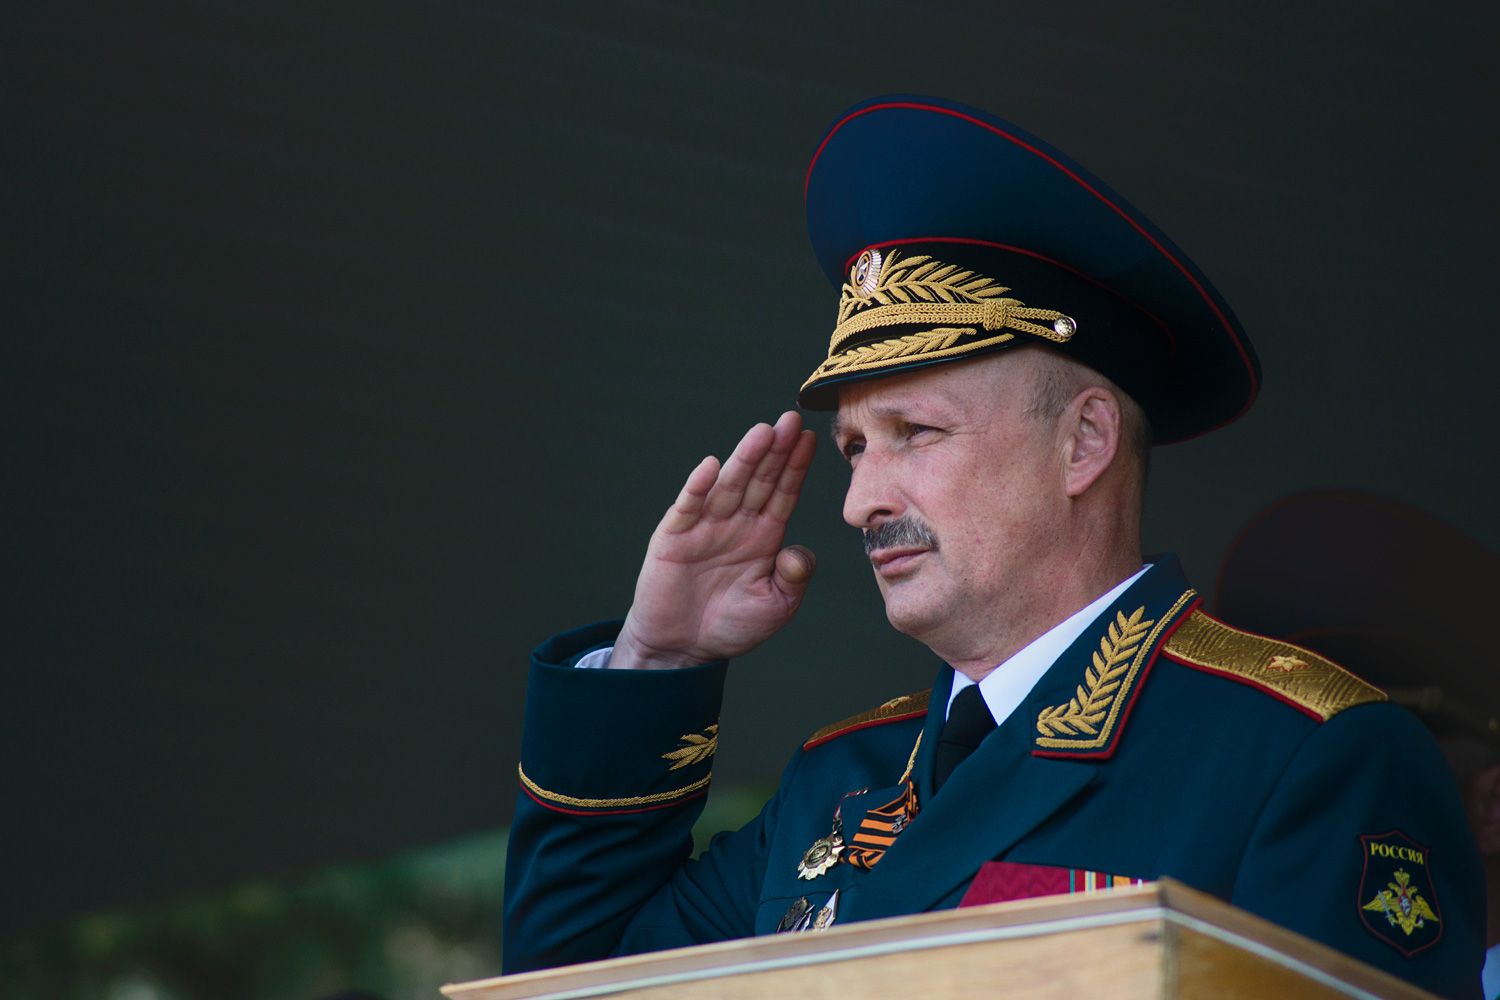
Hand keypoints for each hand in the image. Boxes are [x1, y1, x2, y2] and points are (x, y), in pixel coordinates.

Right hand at [613, 411, 817, 667]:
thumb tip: (800, 552)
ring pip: (728, 486)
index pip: (783, 492)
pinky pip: (688, 507)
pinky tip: (712, 466)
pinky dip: (698, 487)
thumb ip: (793, 578)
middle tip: (791, 420)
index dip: (796, 466)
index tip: (811, 438)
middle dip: (775, 450)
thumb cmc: (732, 625)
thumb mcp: (775, 606)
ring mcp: (705, 526)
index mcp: (764, 535)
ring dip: (744, 459)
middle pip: (759, 479)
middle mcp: (737, 523)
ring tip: (762, 433)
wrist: (683, 648)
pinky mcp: (674, 537)